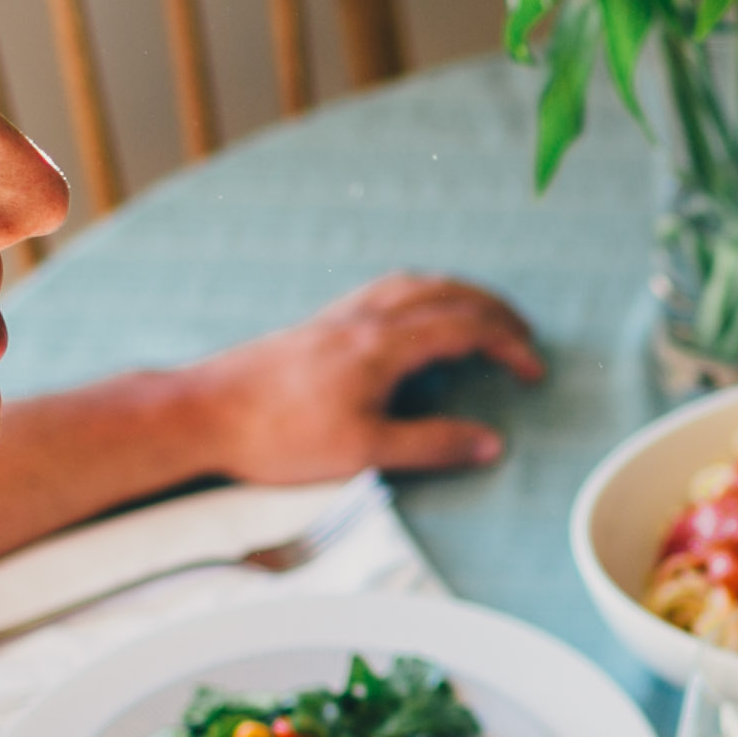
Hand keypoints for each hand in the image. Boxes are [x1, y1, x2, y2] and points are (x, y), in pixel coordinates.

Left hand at [179, 271, 545, 479]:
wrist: (203, 413)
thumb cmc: (277, 436)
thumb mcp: (364, 452)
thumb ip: (432, 444)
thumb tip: (489, 443)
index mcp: (384, 345)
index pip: (466, 328)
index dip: (509, 345)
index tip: (534, 371)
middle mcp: (365, 319)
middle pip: (447, 294)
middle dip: (494, 311)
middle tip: (523, 335)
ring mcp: (340, 316)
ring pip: (415, 284)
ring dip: (458, 294)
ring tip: (482, 315)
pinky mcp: (319, 325)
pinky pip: (384, 291)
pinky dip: (420, 293)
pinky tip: (413, 316)